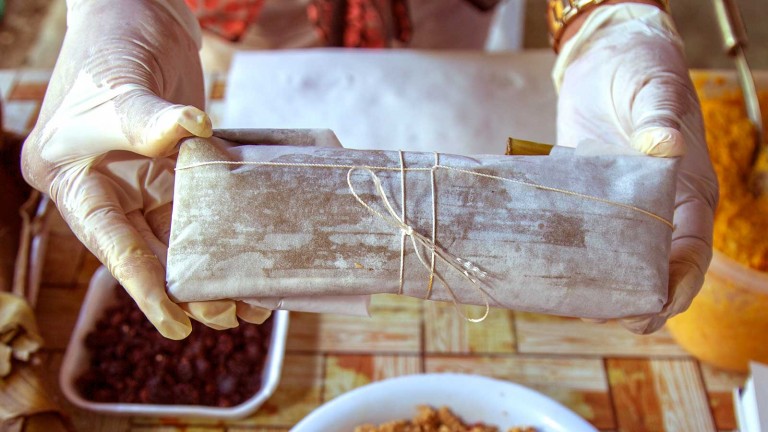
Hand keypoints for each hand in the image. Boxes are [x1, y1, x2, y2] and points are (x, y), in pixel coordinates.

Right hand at [21, 0, 268, 338]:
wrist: (134, 9)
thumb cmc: (109, 41)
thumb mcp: (117, 84)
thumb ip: (144, 118)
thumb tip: (191, 131)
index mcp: (72, 179)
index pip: (111, 242)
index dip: (144, 286)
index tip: (175, 323)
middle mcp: (106, 187)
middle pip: (146, 249)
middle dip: (185, 286)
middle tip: (228, 315)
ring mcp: (142, 177)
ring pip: (176, 236)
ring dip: (209, 267)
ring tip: (247, 299)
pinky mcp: (175, 165)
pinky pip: (198, 208)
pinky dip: (221, 232)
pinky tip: (249, 252)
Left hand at [553, 3, 718, 332]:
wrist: (606, 57)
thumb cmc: (641, 69)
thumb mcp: (654, 88)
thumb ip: (659, 117)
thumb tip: (665, 146)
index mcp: (688, 192)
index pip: (692, 251)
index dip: (679, 284)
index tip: (657, 307)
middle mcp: (658, 210)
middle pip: (653, 271)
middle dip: (633, 301)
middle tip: (600, 317)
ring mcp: (621, 209)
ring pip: (615, 264)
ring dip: (597, 289)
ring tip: (568, 306)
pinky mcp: (587, 202)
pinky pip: (582, 240)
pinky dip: (570, 261)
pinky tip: (545, 273)